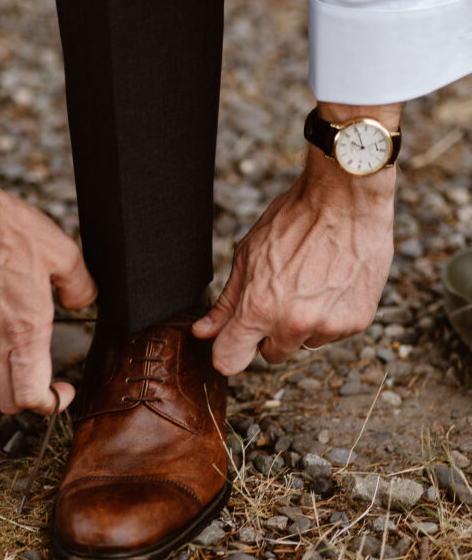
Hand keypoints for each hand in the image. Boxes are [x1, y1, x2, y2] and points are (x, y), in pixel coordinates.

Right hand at [0, 89, 96, 413]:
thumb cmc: (6, 229)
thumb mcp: (64, 253)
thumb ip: (80, 286)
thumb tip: (81, 302)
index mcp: (24, 330)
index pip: (30, 397)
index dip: (53, 404)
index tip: (67, 389)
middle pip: (7, 403)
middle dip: (32, 401)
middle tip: (51, 382)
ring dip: (7, 388)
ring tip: (27, 369)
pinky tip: (6, 344)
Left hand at [193, 103, 400, 374]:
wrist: (348, 199)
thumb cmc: (295, 220)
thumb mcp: (248, 255)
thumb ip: (227, 301)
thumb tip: (203, 331)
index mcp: (259, 308)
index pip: (229, 360)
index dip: (229, 351)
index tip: (234, 341)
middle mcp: (294, 325)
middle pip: (271, 356)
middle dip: (271, 333)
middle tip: (282, 295)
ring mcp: (328, 326)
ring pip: (305, 343)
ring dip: (305, 324)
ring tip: (312, 282)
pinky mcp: (357, 322)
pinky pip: (334, 333)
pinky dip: (332, 314)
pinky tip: (334, 283)